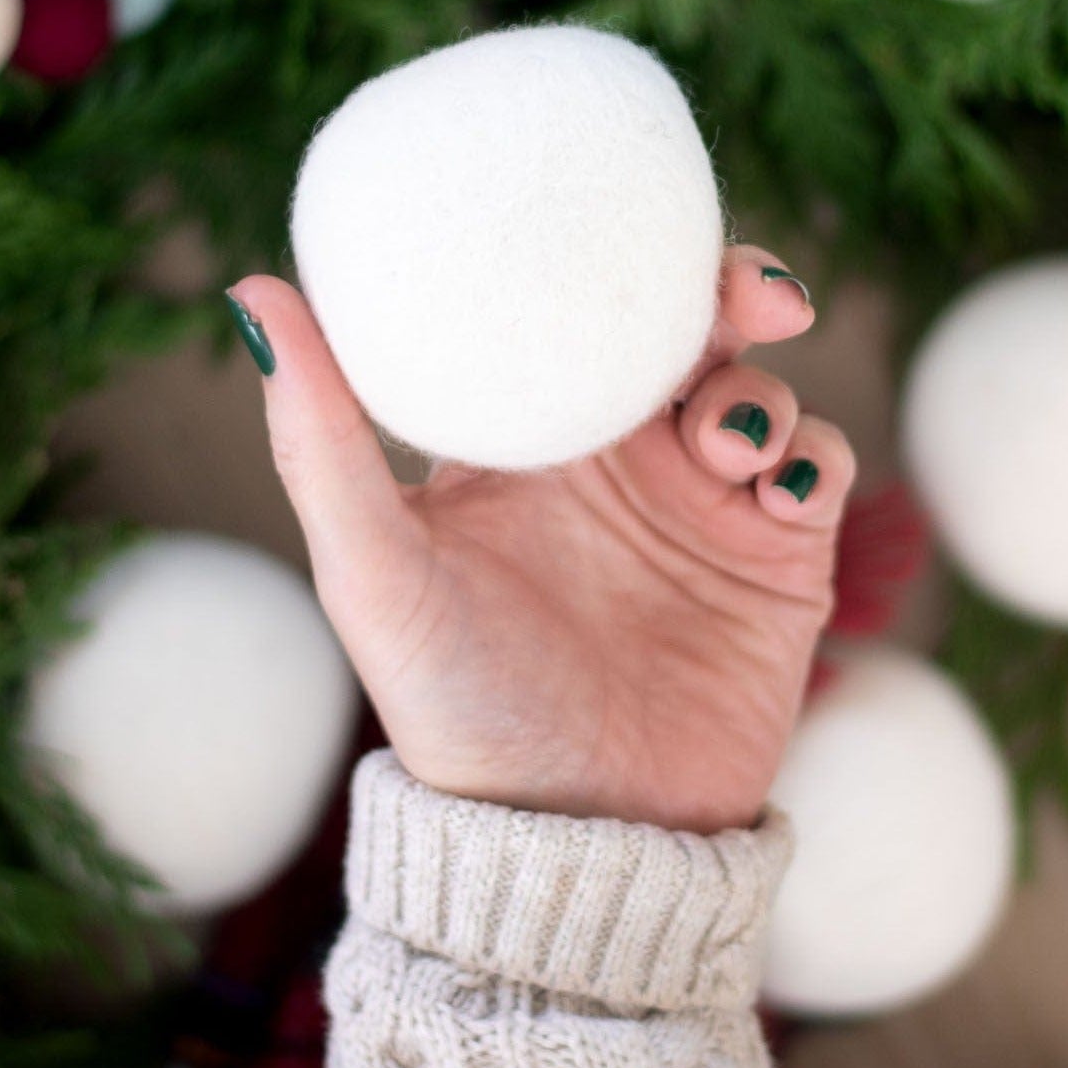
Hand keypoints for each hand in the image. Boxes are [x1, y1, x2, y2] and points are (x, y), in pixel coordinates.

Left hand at [229, 245, 854, 834]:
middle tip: (749, 295)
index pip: (569, 319)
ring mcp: (703, 506)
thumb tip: (251, 290)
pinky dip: (811, 458)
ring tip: (724, 451)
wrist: (580, 842)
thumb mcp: (377, 572)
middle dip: (725, 292)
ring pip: (754, 390)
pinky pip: (816, 468)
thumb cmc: (460, 712)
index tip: (629, 225)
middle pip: (684, 332)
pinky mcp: (778, 558)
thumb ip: (321, 440)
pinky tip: (777, 494)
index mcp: (527, 444)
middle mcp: (618, 462)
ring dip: (755, 394)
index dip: (605, 259)